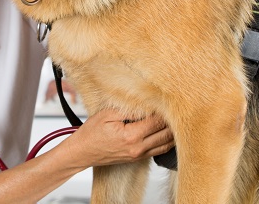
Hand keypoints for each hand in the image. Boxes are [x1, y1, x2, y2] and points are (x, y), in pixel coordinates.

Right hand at [59, 108, 174, 168]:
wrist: (82, 152)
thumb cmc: (91, 133)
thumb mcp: (107, 114)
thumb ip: (129, 110)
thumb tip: (147, 104)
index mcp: (131, 136)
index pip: (157, 121)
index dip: (164, 110)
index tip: (168, 99)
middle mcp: (138, 148)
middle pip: (166, 133)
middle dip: (173, 120)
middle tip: (176, 107)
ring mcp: (139, 155)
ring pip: (166, 144)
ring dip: (173, 131)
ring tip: (176, 117)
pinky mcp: (138, 158)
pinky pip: (160, 150)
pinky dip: (167, 140)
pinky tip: (168, 131)